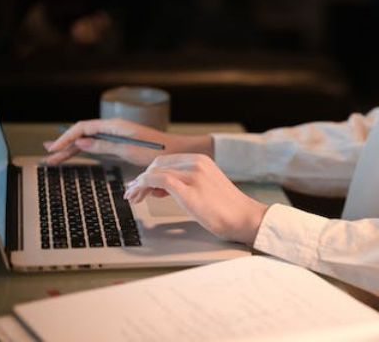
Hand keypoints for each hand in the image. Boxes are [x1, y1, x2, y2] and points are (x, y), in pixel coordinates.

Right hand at [43, 118, 213, 166]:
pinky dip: (87, 151)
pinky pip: (100, 145)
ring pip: (90, 141)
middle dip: (65, 145)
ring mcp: (118, 136)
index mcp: (116, 126)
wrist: (178, 152)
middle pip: (84, 135)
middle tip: (49, 156)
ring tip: (56, 158)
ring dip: (73, 149)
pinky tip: (77, 154)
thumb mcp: (129, 150)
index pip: (83, 128)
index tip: (54, 148)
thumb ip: (104, 146)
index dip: (66, 137)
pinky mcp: (123, 143)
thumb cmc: (158, 151)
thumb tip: (82, 143)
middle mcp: (115, 128)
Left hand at [124, 154, 269, 244]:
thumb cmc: (228, 209)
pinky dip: (144, 186)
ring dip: (139, 184)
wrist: (245, 217)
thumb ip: (187, 183)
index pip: (167, 161)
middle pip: (158, 164)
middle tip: (134, 193)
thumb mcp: (207, 187)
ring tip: (133, 197)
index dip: (150, 172)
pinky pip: (158, 180)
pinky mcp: (188, 189)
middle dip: (142, 178)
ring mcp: (193, 175)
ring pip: (155, 171)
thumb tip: (161, 188)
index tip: (141, 185)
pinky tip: (139, 196)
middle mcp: (197, 163)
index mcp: (202, 160)